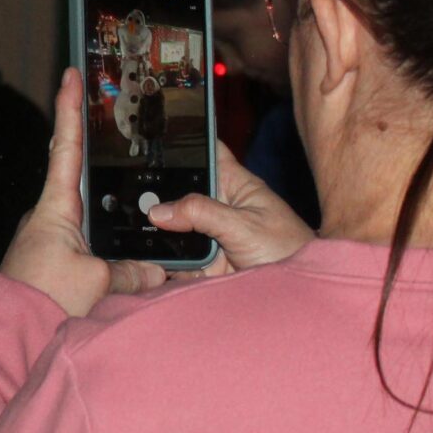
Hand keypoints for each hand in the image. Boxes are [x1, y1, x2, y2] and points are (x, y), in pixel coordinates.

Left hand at [0, 69, 168, 318]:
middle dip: (96, 150)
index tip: (71, 75)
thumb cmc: (42, 301)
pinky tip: (127, 249)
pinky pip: (87, 244)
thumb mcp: (96, 282)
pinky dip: (108, 241)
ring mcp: (50, 239)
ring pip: (89, 214)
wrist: (9, 334)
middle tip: (112, 119)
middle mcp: (50, 217)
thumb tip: (155, 270)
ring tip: (139, 194)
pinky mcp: (54, 263)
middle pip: (78, 173)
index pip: (65, 146)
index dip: (69, 109)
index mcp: (55, 207)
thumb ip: (129, 271)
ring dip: (111, 208)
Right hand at [146, 138, 315, 277]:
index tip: (155, 135)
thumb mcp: (245, 226)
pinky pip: (172, 257)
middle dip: (157, 194)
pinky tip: (149, 258)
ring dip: (156, 231)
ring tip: (138, 230)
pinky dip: (159, 259)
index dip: (186, 141)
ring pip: (170, 226)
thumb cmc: (288, 252)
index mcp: (234, 186)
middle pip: (178, 191)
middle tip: (138, 199)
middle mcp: (216, 207)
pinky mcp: (200, 263)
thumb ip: (202, 213)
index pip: (208, 152)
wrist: (294, 296)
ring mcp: (207, 236)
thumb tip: (159, 211)